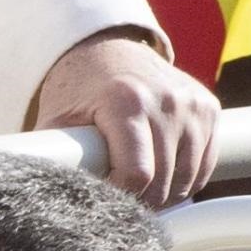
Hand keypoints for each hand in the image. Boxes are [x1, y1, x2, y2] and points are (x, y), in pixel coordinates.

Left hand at [30, 31, 219, 205]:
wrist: (109, 49)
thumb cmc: (78, 91)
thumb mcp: (56, 120)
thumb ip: (53, 157)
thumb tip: (41, 199)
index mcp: (126, 101)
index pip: (136, 175)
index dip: (118, 197)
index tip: (102, 197)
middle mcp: (166, 99)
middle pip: (162, 183)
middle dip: (139, 201)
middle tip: (118, 197)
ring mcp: (192, 103)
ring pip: (186, 180)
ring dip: (164, 195)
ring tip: (138, 188)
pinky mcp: (208, 107)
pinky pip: (203, 166)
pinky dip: (185, 180)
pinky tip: (162, 175)